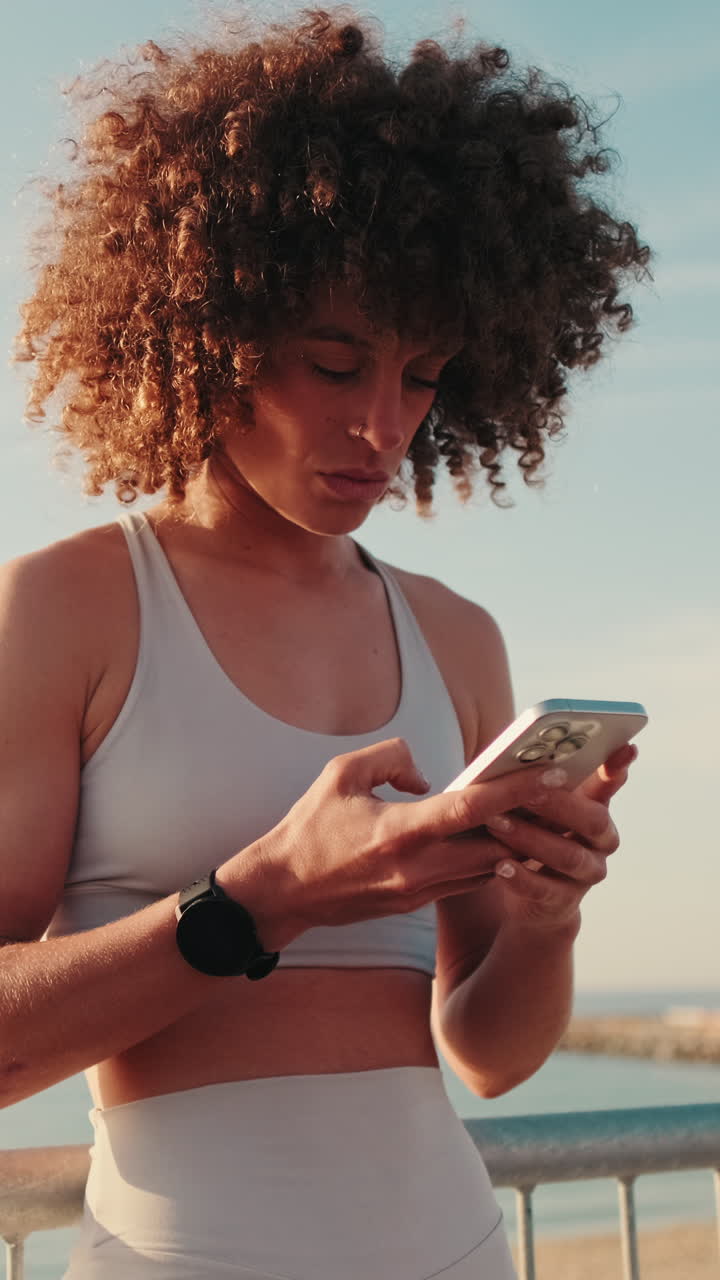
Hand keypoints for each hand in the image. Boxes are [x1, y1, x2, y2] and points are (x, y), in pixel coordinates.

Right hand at [217, 737, 568, 949]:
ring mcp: (420, 891)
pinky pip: (468, 880)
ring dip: (516, 843)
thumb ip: (390, 758)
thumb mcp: (341, 774)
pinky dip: (490, 860)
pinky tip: (506, 838)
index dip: (517, 790)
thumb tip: (426, 776)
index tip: (552, 773)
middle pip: (495, 844)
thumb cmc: (309, 828)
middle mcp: (417, 867)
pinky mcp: (417, 904)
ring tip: (545, 813)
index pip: (472, 809)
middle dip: (532, 820)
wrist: (284, 892)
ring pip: (487, 868)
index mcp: (400, 832)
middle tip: (564, 792)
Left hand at [483, 743, 637, 931]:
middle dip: (559, 805)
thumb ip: (536, 783)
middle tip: (526, 791)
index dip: (618, 768)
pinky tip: (500, 866)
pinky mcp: (564, 902)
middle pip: (593, 821)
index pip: (610, 783)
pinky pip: (546, 890)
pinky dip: (522, 877)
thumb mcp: (536, 807)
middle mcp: (601, 841)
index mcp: (596, 809)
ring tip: (497, 823)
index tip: (625, 747)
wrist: (532, 897)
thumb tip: (518, 753)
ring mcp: (587, 874)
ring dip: (530, 838)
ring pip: (568, 855)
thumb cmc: (532, 835)